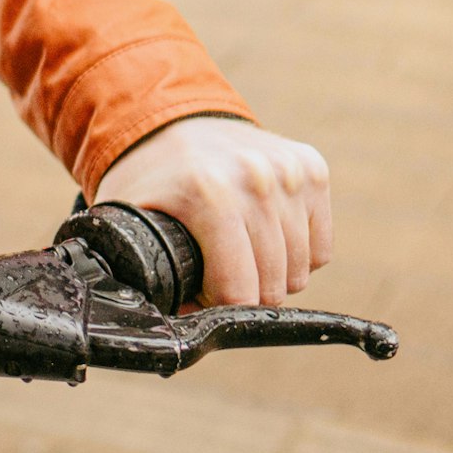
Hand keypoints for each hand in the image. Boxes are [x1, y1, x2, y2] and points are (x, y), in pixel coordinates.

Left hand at [94, 114, 333, 306]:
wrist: (171, 120)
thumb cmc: (151, 181)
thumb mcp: (131, 225)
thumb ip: (148, 280)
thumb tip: (179, 332)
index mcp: (209, 193)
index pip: (239, 293)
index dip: (219, 304)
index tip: (201, 289)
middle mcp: (255, 177)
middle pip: (274, 285)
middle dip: (246, 292)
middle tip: (218, 271)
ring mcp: (289, 170)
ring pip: (302, 270)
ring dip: (273, 275)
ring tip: (240, 253)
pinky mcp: (312, 167)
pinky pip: (321, 248)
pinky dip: (297, 254)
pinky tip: (265, 235)